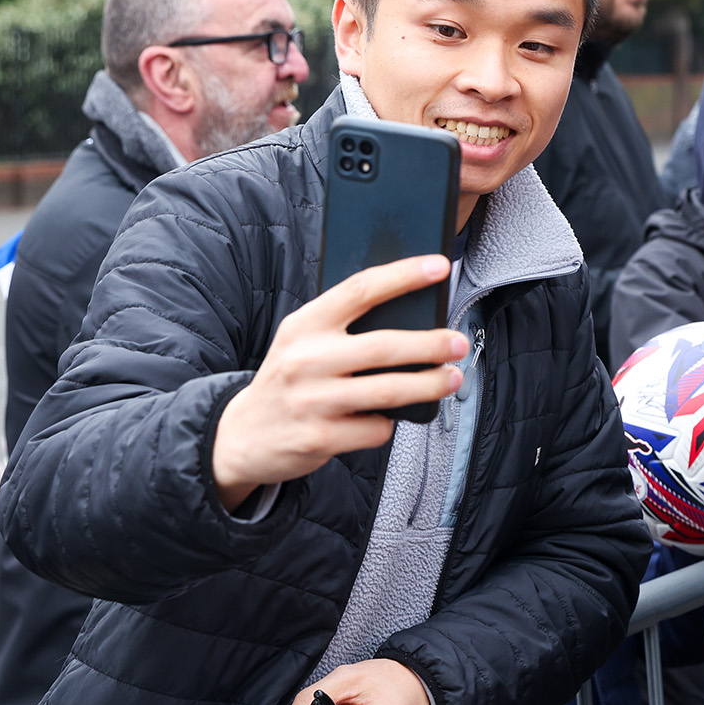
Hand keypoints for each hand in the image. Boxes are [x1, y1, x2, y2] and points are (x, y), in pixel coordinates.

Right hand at [212, 256, 468, 507]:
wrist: (244, 436)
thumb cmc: (290, 380)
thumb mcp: (302, 342)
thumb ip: (343, 327)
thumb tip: (411, 312)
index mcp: (304, 325)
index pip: (359, 289)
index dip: (403, 275)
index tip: (439, 266)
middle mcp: (305, 359)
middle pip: (384, 346)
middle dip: (431, 344)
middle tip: (459, 342)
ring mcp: (312, 401)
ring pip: (388, 391)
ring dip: (429, 385)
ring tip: (453, 377)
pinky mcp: (320, 438)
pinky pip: (376, 428)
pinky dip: (389, 423)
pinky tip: (387, 418)